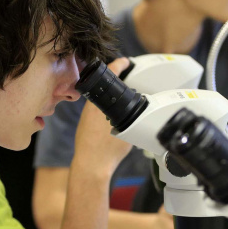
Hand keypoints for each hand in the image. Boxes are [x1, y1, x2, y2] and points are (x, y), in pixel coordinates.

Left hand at [73, 58, 132, 172]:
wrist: (91, 167)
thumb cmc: (107, 151)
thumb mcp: (128, 130)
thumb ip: (135, 118)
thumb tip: (142, 113)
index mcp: (99, 104)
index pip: (108, 76)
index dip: (118, 65)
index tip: (125, 61)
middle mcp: (90, 108)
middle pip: (104, 87)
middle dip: (117, 83)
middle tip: (130, 80)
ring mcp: (86, 118)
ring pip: (101, 101)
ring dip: (112, 98)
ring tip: (126, 102)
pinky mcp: (85, 127)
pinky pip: (98, 113)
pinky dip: (108, 110)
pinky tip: (116, 120)